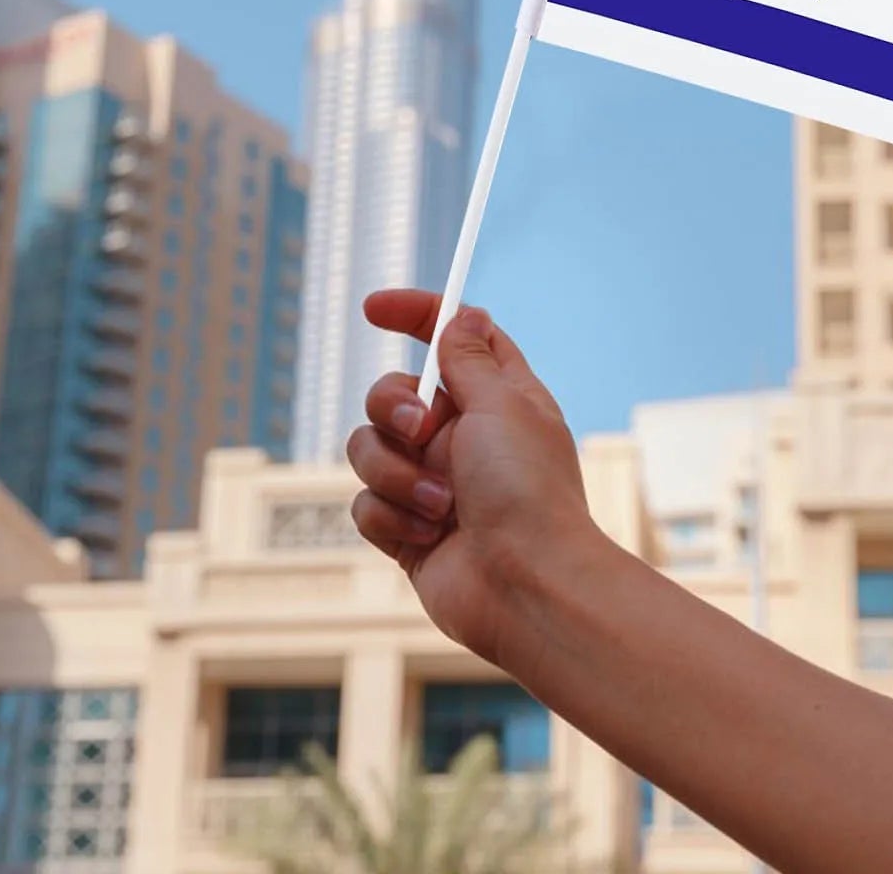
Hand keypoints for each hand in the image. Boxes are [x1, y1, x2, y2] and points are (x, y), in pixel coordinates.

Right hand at [346, 291, 598, 666]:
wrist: (524, 585)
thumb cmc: (528, 491)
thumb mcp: (502, 406)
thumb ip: (469, 360)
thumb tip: (463, 316)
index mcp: (495, 397)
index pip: (450, 339)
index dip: (415, 315)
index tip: (374, 308)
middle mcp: (461, 435)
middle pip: (391, 393)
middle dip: (393, 407)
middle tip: (422, 430)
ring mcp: (430, 481)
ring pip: (368, 448)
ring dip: (396, 473)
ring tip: (439, 503)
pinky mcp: (406, 528)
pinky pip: (364, 503)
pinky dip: (391, 516)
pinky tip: (427, 535)